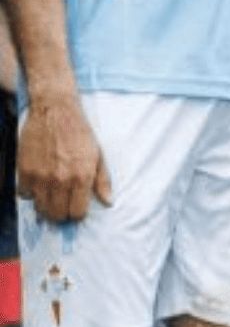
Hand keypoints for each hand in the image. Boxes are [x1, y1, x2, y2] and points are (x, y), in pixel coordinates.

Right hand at [16, 93, 108, 224]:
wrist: (55, 112)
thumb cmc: (80, 133)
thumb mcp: (98, 155)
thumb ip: (103, 181)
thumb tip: (108, 202)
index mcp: (82, 176)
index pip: (77, 213)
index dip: (78, 213)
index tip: (77, 207)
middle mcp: (61, 179)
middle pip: (57, 214)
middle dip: (61, 213)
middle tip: (63, 205)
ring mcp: (40, 176)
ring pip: (40, 208)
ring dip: (46, 205)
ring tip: (52, 195)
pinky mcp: (24, 170)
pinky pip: (24, 194)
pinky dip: (30, 192)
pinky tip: (38, 183)